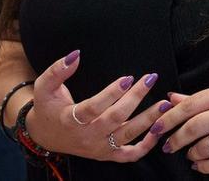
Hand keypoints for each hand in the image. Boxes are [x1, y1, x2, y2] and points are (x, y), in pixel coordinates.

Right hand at [23, 50, 167, 161]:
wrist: (46, 135)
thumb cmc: (48, 107)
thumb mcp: (44, 86)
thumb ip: (57, 70)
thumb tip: (76, 55)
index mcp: (70, 120)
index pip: (93, 108)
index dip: (111, 93)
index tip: (128, 77)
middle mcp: (86, 137)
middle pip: (115, 119)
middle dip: (135, 98)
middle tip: (149, 79)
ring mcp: (99, 148)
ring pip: (127, 136)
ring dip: (148, 120)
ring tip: (164, 103)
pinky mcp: (107, 154)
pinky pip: (130, 155)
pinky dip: (147, 146)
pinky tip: (158, 128)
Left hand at [153, 83, 208, 173]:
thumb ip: (201, 99)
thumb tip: (171, 98)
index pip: (189, 105)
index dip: (168, 119)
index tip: (156, 127)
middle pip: (192, 128)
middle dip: (175, 140)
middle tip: (168, 146)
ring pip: (203, 148)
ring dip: (191, 154)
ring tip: (190, 155)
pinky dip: (204, 167)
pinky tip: (200, 165)